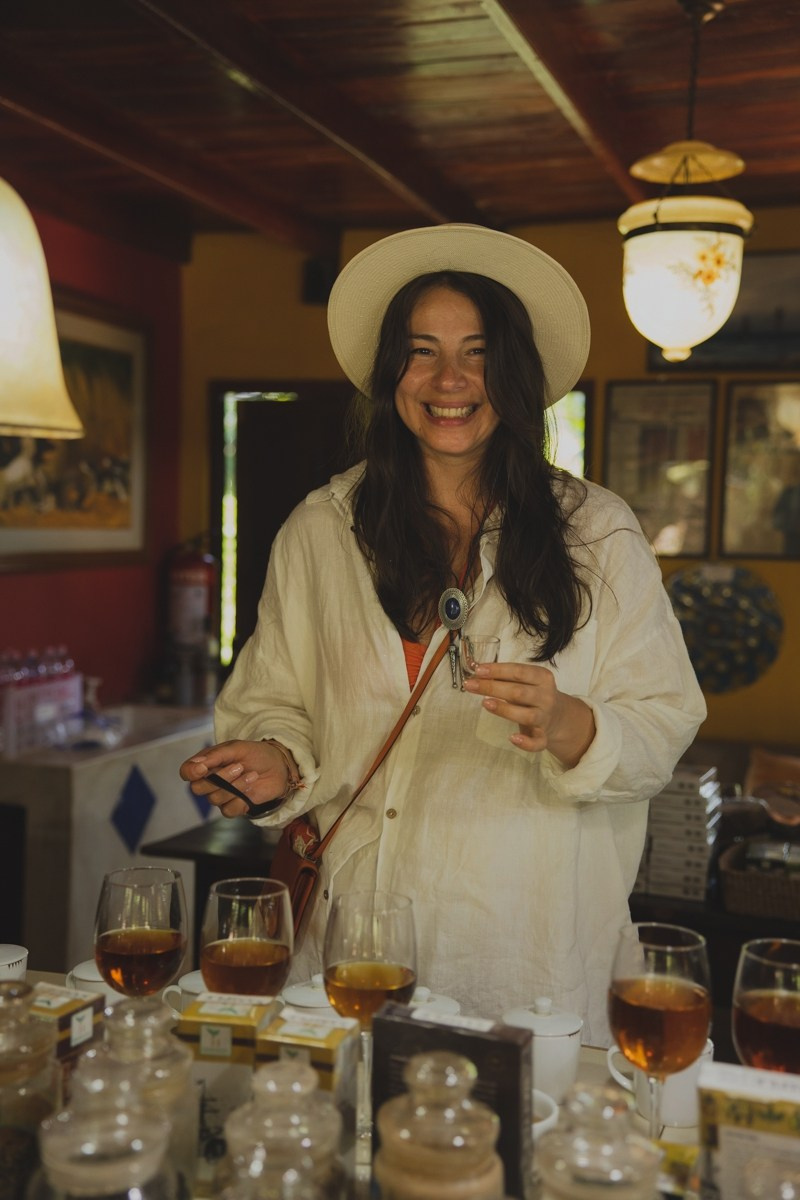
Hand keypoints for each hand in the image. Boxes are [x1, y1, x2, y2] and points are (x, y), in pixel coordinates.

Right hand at [179, 739, 294, 818]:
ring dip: (236, 786)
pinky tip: (252, 788)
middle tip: (239, 767)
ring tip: (251, 775)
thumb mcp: (237, 748)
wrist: (279, 767)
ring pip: (215, 799)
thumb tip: (197, 763)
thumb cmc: (257, 754)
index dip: (191, 772)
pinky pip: (228, 810)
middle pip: (198, 788)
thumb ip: (216, 755)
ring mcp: (221, 795)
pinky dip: (241, 799)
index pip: (186, 772)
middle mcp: (210, 780)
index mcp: (207, 763)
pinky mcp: (234, 806)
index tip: (204, 768)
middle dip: (220, 778)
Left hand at [462, 662, 594, 766]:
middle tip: (471, 685)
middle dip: (492, 688)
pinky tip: (512, 738)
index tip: (478, 671)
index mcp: (543, 678)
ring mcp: (545, 717)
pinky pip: (538, 742)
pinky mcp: (544, 736)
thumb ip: (504, 677)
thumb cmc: (533, 694)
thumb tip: (477, 672)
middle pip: (519, 692)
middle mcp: (547, 697)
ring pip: (527, 715)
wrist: (557, 715)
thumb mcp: (524, 681)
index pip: (519, 671)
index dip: (498, 670)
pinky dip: (526, 743)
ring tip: (485, 703)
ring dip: (505, 710)